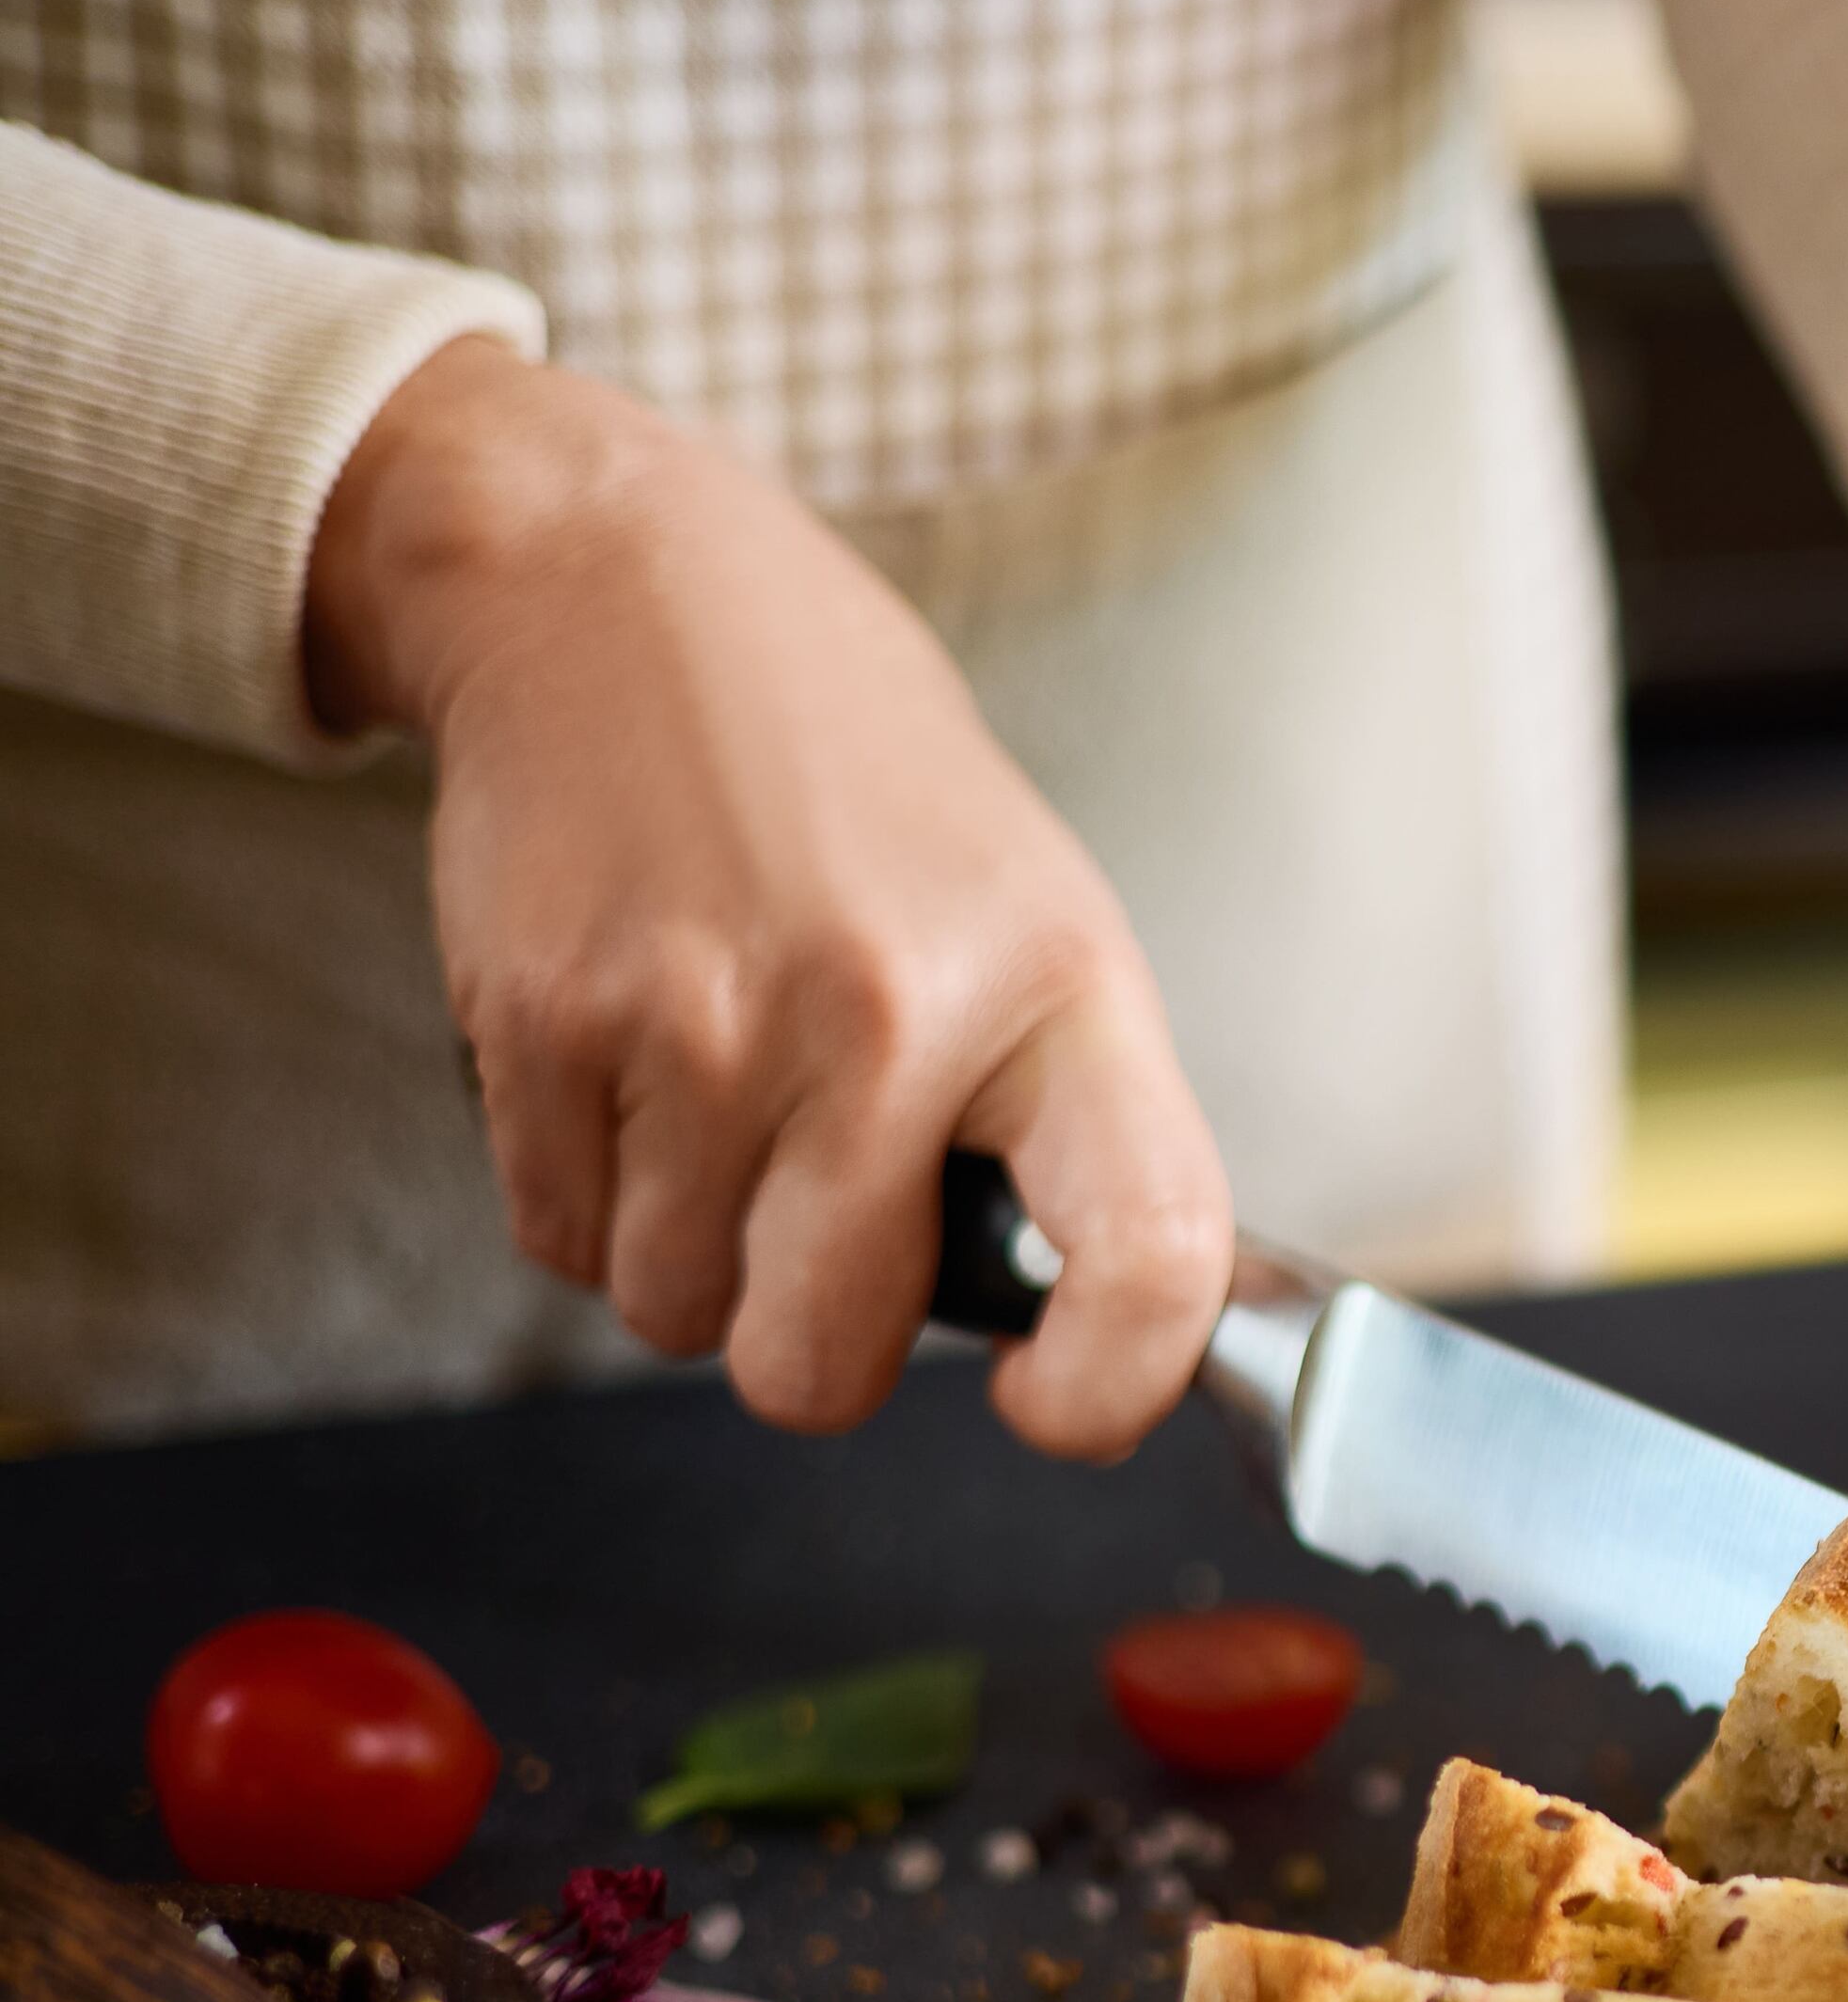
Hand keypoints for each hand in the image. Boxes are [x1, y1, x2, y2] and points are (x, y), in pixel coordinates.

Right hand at [305, 339, 1227, 1458]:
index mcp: (1058, 993)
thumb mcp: (1034, 915)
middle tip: (827, 1224)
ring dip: (692, 1257)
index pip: (1150, 1249)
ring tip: (724, 1100)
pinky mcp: (543, 1024)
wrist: (622, 595)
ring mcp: (699, 1027)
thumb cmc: (854, 784)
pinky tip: (634, 1069)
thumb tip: (1074, 1327)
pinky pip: (561, 1243)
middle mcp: (884, 1019)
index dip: (1113, 1382)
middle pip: (822, 1357)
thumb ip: (1058, 1123)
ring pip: (676, 1313)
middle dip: (818, 1339)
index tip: (1057, 1406)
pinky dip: (593, 1200)